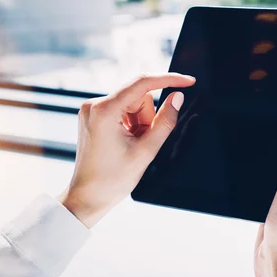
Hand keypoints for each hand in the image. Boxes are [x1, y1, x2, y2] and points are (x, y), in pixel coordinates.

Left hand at [60, 73, 195, 227]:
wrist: (88, 197)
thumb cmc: (113, 179)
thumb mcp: (146, 150)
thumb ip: (165, 121)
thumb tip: (178, 97)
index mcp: (105, 110)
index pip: (143, 83)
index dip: (169, 80)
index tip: (188, 81)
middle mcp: (94, 104)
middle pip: (138, 96)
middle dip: (147, 117)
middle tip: (142, 141)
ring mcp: (91, 109)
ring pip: (132, 103)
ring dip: (139, 122)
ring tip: (132, 144)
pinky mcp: (93, 115)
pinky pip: (122, 109)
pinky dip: (130, 124)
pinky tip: (125, 142)